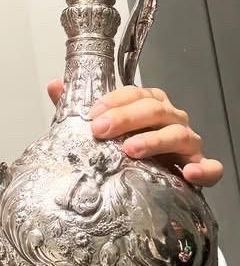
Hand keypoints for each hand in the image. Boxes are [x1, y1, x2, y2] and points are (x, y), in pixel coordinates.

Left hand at [47, 80, 222, 186]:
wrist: (152, 180)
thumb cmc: (127, 148)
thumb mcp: (100, 128)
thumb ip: (76, 108)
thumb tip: (55, 86)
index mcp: (150, 106)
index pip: (135, 93)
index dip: (115, 101)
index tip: (93, 114)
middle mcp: (171, 120)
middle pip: (155, 109)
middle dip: (127, 118)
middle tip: (101, 130)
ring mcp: (187, 143)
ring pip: (178, 134)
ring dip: (155, 140)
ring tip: (130, 150)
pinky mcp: (200, 168)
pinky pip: (210, 168)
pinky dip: (203, 169)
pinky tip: (187, 174)